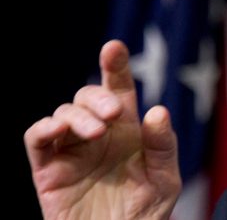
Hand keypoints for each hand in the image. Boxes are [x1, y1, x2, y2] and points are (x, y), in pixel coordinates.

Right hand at [24, 40, 180, 219]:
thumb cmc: (145, 215)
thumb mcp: (165, 180)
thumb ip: (162, 146)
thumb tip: (157, 109)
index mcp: (128, 132)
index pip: (120, 90)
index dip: (115, 67)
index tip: (114, 47)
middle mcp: (98, 136)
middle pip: (88, 96)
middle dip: (99, 95)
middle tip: (115, 113)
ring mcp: (71, 152)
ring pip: (63, 113)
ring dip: (78, 114)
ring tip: (98, 131)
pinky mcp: (48, 172)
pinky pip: (36, 139)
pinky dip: (44, 128)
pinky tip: (59, 130)